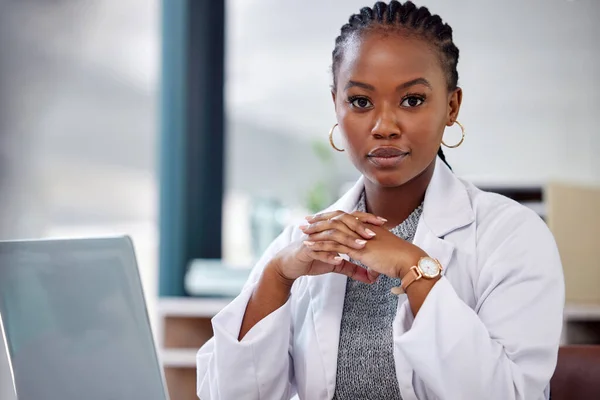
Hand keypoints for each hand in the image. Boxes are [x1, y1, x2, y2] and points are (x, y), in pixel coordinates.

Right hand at [269, 211, 386, 284]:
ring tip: (361, 247)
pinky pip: (318, 251)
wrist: (290, 265)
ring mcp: (314, 239)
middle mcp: (323, 230)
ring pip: (332, 236)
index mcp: (332, 229)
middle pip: (343, 222)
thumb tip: (371, 277)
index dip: (367, 219)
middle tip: (374, 234)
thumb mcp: (336, 265)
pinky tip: (340, 260)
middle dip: (359, 227)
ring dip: (347, 241)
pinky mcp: (305, 250)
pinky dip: (329, 255)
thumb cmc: (313, 260)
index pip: (351, 218)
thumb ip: (353, 268)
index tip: (383, 222)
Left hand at [301, 211, 427, 278]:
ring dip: (316, 232)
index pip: (346, 218)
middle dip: (320, 220)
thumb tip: (371, 274)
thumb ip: (374, 265)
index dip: (332, 217)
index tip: (319, 217)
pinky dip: (321, 245)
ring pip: (333, 231)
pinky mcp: (358, 248)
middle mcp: (362, 229)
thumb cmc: (399, 262)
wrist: (408, 262)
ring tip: (303, 233)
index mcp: (368, 228)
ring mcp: (360, 237)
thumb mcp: (383, 262)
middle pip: (337, 220)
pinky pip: (335, 245)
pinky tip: (310, 247)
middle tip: (306, 221)